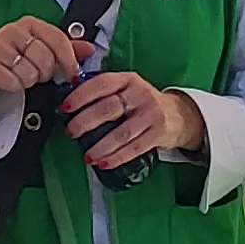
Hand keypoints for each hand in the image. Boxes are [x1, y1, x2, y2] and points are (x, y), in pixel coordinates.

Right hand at [0, 18, 90, 99]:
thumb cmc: (8, 55)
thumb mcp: (36, 46)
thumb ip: (63, 48)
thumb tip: (89, 49)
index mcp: (29, 24)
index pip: (58, 39)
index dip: (69, 60)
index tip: (72, 73)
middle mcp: (14, 31)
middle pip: (46, 60)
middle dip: (44, 73)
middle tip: (35, 72)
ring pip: (31, 74)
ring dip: (27, 81)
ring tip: (18, 74)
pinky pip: (14, 82)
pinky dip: (14, 86)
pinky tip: (7, 78)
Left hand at [61, 71, 205, 170]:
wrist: (179, 115)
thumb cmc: (142, 103)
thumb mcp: (127, 88)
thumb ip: (103, 92)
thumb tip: (69, 103)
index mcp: (128, 80)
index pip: (101, 84)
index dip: (81, 95)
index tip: (65, 107)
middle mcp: (140, 93)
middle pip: (108, 108)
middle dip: (85, 122)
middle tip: (71, 132)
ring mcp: (151, 113)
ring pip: (121, 133)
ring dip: (101, 147)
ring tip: (87, 156)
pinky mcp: (159, 132)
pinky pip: (134, 148)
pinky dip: (117, 158)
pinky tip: (104, 163)